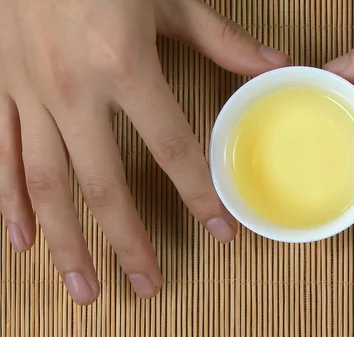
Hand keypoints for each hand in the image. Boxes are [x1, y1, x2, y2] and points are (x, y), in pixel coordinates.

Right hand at [0, 0, 289, 304]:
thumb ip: (222, 39)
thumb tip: (275, 64)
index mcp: (123, 64)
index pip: (173, 148)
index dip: (199, 194)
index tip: (220, 230)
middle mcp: (73, 88)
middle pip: (103, 185)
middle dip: (128, 243)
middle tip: (148, 287)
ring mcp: (29, 92)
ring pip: (46, 184)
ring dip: (67, 244)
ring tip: (85, 289)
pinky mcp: (0, 87)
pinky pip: (1, 155)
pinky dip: (10, 203)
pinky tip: (22, 242)